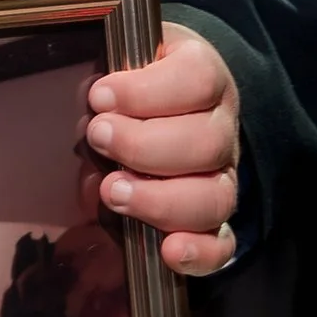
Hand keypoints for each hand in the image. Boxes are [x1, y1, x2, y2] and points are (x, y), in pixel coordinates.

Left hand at [84, 23, 240, 278]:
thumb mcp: (119, 64)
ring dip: (159, 199)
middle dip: (144, 145)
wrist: (146, 114)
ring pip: (214, 196)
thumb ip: (109, 74)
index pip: (197, 80)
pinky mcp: (212, 219)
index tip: (100, 96)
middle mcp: (220, 127)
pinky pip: (221, 243)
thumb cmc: (127, 87)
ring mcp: (220, 176)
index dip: (148, 91)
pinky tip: (170, 252)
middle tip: (99, 137)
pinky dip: (200, 253)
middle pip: (207, 142)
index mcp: (203, 75)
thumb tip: (95, 99)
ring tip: (112, 191)